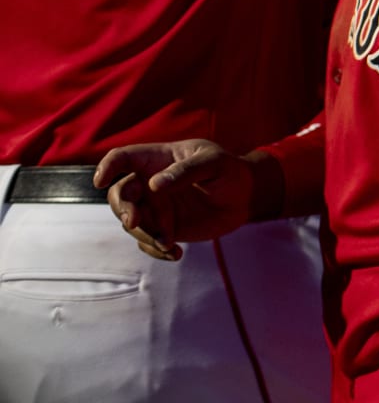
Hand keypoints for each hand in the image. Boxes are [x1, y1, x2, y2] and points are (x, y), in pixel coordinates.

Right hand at [93, 140, 255, 260]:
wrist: (244, 198)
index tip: (100, 181)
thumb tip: (154, 185)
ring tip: (169, 243)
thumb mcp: (214, 163)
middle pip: (119, 194)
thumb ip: (186, 171)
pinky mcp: (163, 228)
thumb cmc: (229, 171)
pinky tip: (176, 253)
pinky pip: (147, 242)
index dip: (107, 167)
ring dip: (144, 234)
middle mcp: (149, 183)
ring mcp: (154, 207)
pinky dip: (156, 250)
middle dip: (122, 208)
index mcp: (157, 159)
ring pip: (131, 222)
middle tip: (135, 221)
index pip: (123, 157)